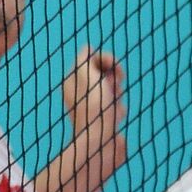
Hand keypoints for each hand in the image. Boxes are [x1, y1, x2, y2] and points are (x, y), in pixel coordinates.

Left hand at [62, 46, 127, 174]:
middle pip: (103, 74)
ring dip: (118, 94)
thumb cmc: (93, 109)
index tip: (115, 66)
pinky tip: (116, 118)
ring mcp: (92, 107)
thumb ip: (86, 60)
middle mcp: (79, 93)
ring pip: (113, 90)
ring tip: (113, 106)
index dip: (105, 59)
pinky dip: (119, 109)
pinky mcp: (104, 120)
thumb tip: (87, 47)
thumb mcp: (87, 76)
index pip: (90, 60)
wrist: (101, 144)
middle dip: (114, 77)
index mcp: (71, 82)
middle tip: (113, 87)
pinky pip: (117, 107)